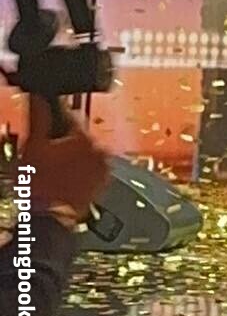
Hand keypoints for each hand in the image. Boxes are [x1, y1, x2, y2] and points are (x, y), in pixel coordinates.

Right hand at [22, 96, 109, 228]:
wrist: (49, 219)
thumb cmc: (41, 187)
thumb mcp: (33, 148)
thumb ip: (39, 117)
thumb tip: (39, 96)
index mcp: (85, 136)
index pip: (71, 117)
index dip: (55, 123)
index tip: (48, 130)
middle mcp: (101, 148)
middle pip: (80, 135)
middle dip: (65, 141)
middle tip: (50, 155)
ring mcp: (104, 165)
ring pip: (86, 151)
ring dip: (74, 155)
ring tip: (57, 169)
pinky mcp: (104, 180)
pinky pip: (93, 165)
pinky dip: (83, 167)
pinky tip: (67, 176)